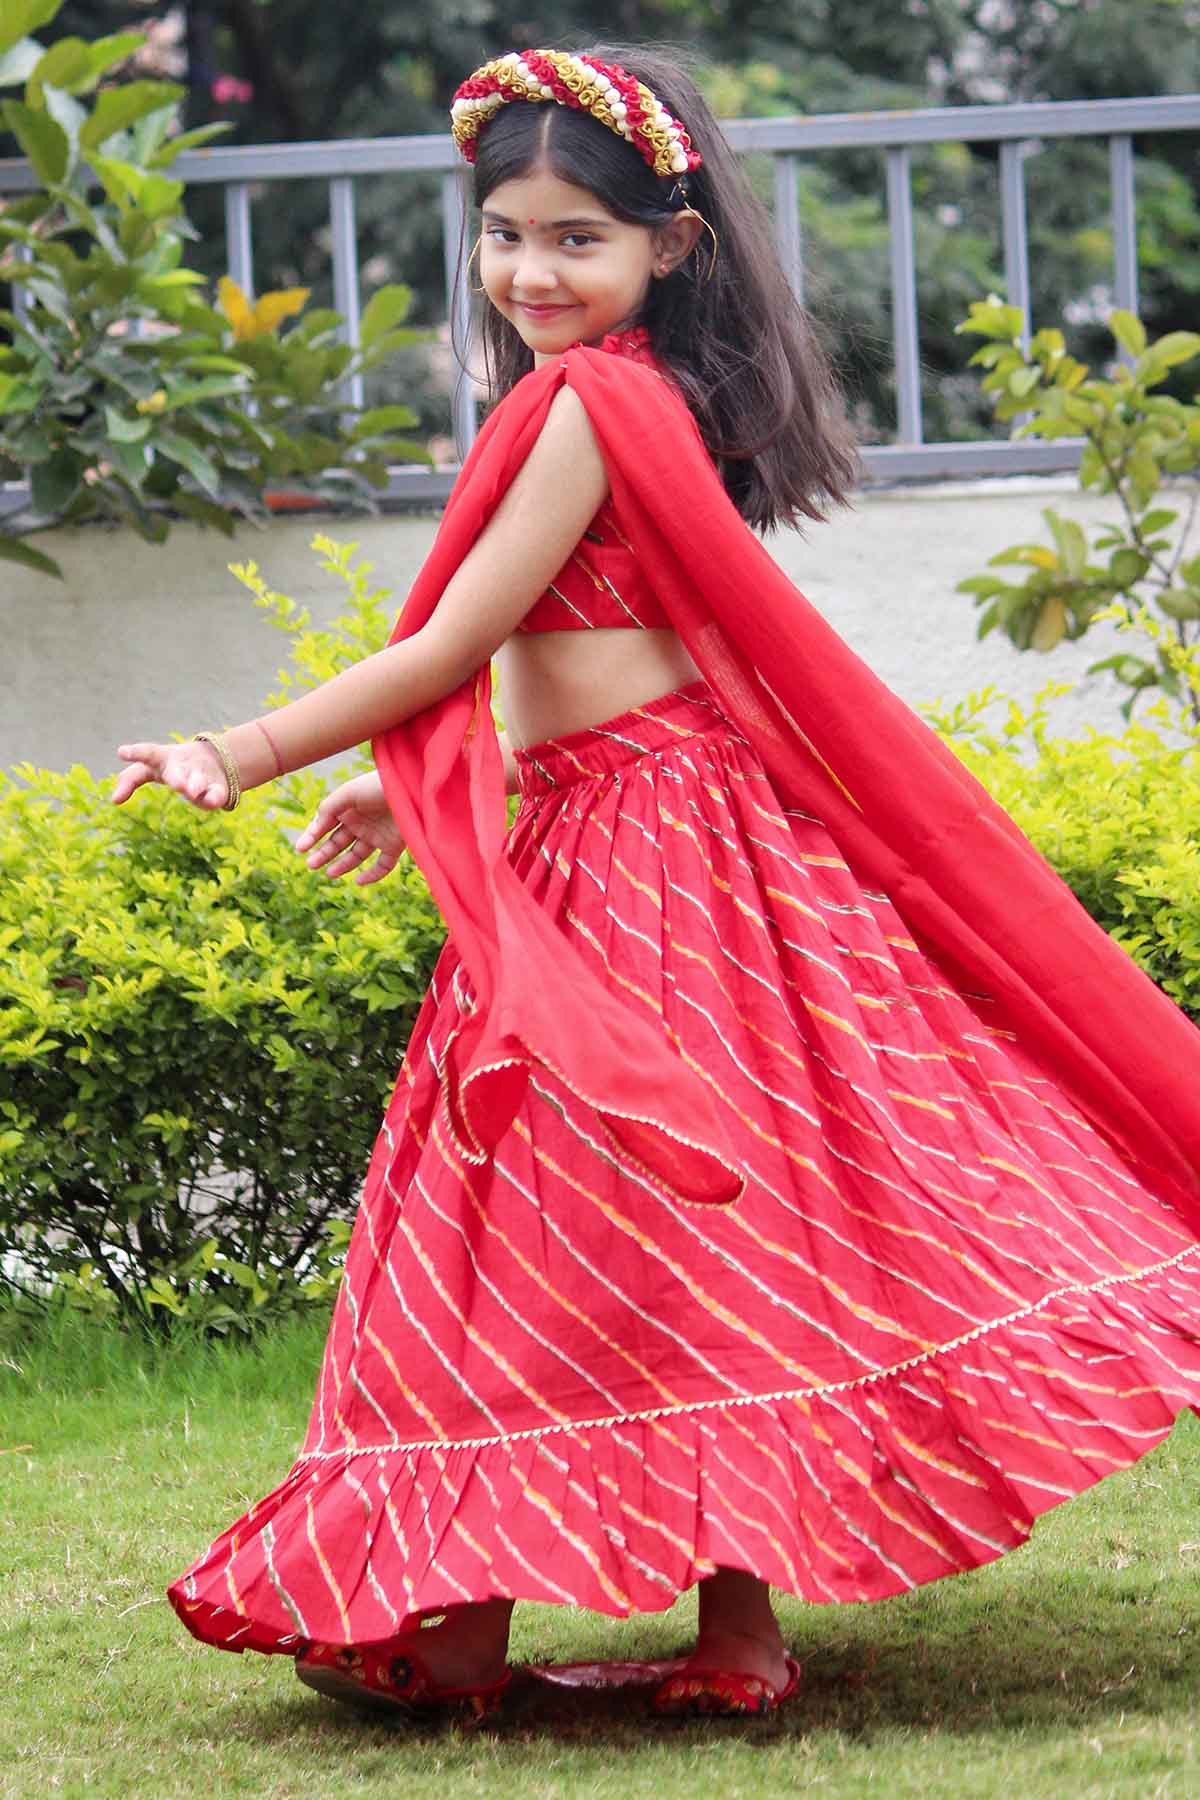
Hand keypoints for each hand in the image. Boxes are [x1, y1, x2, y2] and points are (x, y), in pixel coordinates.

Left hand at [112, 738, 229, 808]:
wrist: (217, 759)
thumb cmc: (173, 765)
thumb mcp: (150, 769)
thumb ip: (130, 780)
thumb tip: (114, 800)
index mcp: (163, 758)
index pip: (148, 753)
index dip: (135, 753)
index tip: (121, 752)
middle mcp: (182, 764)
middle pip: (177, 770)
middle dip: (177, 777)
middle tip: (175, 784)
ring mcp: (201, 774)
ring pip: (198, 779)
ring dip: (195, 784)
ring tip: (192, 791)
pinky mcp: (218, 787)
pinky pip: (216, 792)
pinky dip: (215, 796)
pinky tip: (213, 801)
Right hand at [295, 772, 405, 884]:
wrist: (411, 786)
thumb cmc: (377, 785)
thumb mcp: (347, 793)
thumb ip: (328, 809)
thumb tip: (314, 828)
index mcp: (348, 808)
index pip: (325, 825)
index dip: (312, 836)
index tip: (301, 848)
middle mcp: (361, 823)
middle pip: (338, 842)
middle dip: (323, 854)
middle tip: (310, 865)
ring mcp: (377, 835)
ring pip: (356, 856)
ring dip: (342, 866)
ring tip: (329, 873)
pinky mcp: (395, 845)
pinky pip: (383, 865)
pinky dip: (372, 875)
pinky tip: (358, 880)